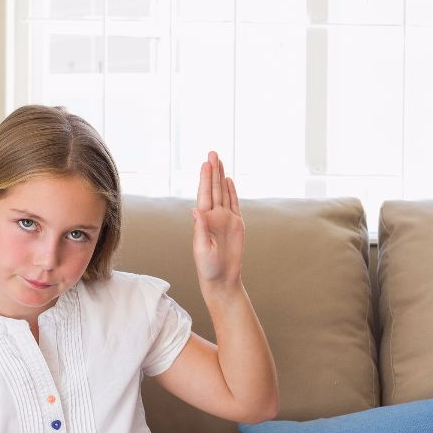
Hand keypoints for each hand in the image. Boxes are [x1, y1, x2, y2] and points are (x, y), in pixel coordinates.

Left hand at [192, 151, 244, 288]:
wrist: (222, 279)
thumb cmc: (208, 268)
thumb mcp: (202, 249)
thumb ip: (200, 229)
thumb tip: (196, 210)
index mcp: (204, 221)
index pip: (205, 195)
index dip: (205, 179)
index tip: (206, 164)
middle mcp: (214, 217)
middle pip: (214, 189)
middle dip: (213, 171)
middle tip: (213, 153)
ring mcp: (225, 220)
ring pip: (224, 193)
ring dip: (221, 177)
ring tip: (219, 160)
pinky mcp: (236, 225)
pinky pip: (234, 204)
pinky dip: (232, 192)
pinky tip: (229, 180)